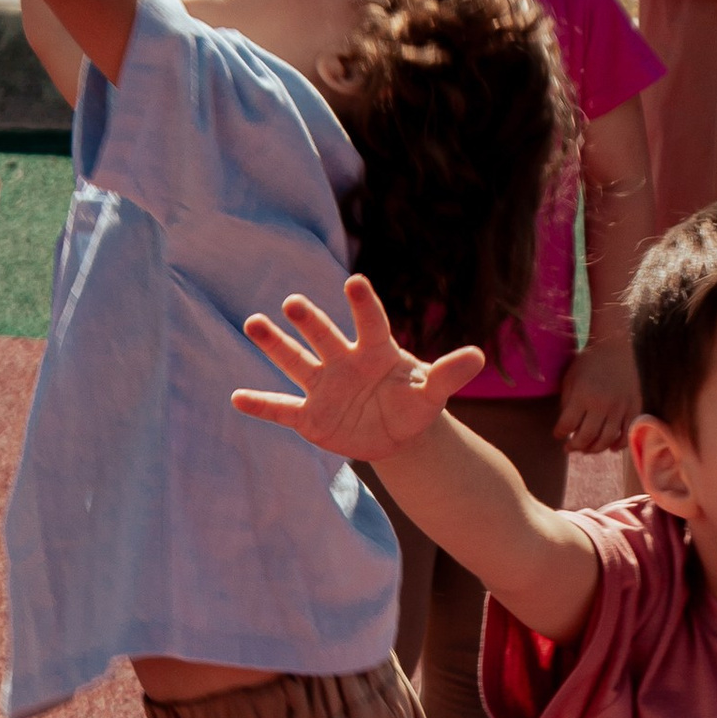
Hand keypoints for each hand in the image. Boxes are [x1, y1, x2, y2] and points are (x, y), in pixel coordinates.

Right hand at [234, 276, 484, 459]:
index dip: (363, 304)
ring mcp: (323, 386)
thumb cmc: (413, 404)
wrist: (395, 433)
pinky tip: (238, 397)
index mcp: (375, 350)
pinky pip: (282, 408)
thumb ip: (449, 373)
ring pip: (296, 361)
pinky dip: (261, 404)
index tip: (354, 283)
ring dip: (275, 344)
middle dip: (309, 321)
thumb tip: (478, 355)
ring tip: (254, 322)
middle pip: (324, 336)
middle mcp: (343, 361)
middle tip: (293, 304)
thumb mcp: (432, 393)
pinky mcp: (310, 416)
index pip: (370, 322)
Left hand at [555, 332, 639, 454]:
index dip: (559, 434)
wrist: (614, 347)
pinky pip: (627, 434)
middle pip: (586, 437)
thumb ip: (567, 404)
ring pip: (607, 440)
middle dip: (575, 446)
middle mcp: (602, 403)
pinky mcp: (634, 407)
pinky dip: (619, 445)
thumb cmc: (588, 363)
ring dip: (594, 449)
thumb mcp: (570, 379)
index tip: (558, 435)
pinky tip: (610, 446)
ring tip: (587, 448)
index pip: (567, 425)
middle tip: (570, 447)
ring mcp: (620, 406)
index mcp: (583, 395)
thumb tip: (567, 429)